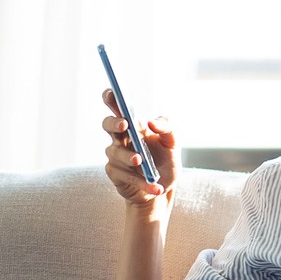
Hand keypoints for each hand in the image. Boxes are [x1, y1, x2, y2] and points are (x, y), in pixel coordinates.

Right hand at [100, 89, 176, 211]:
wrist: (164, 188)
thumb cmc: (165, 161)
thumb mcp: (172, 143)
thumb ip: (167, 128)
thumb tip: (151, 122)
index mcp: (133, 125)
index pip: (117, 107)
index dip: (111, 98)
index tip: (112, 92)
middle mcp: (120, 138)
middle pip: (108, 124)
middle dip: (114, 123)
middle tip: (125, 125)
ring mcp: (115, 156)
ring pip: (116, 153)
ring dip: (128, 157)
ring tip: (141, 161)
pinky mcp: (116, 174)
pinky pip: (125, 176)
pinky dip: (141, 182)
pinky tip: (156, 187)